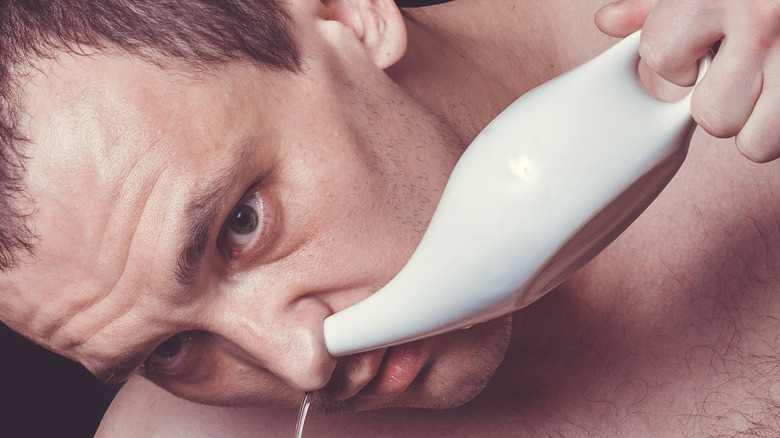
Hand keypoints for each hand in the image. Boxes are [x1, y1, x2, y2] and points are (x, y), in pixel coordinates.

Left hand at [595, 0, 779, 161]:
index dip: (676, 59)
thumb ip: (659, 2)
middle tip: (746, 67)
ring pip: (753, 143)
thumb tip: (607, 22)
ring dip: (758, 123)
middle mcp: (766, 19)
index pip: (659, 57)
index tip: (704, 43)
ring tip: (773, 81)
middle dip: (721, 100)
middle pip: (710, 116)